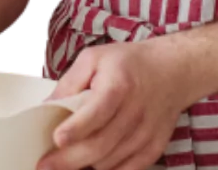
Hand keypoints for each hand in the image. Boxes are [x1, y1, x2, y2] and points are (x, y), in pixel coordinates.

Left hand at [37, 41, 190, 169]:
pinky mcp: (155, 147)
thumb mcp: (94, 58)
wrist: (172, 70)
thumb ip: (69, 83)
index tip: (57, 139)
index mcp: (119, 85)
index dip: (77, 128)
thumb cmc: (128, 63)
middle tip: (45, 165)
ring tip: (66, 163)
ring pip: (111, 161)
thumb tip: (45, 108)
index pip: (98, 111)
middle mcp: (135, 111)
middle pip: (101, 144)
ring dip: (86, 166)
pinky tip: (92, 165)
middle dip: (70, 160)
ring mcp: (147, 132)